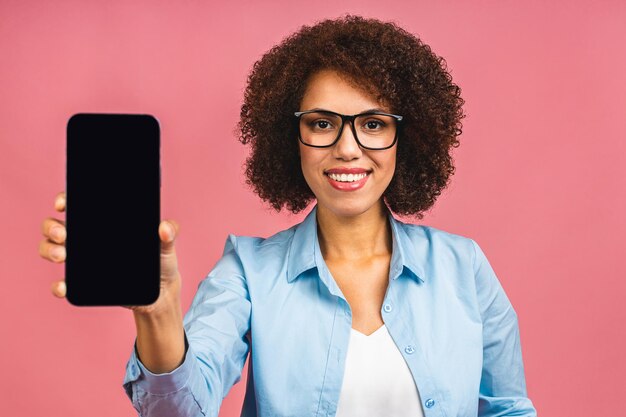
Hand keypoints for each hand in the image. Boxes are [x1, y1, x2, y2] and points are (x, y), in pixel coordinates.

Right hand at [39, 191, 181, 313]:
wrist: (159, 293)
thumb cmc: (160, 261)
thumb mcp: (166, 245)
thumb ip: (169, 234)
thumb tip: (164, 227)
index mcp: (104, 223)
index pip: (77, 205)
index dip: (64, 199)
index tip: (63, 203)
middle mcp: (87, 239)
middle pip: (56, 225)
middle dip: (52, 227)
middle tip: (64, 235)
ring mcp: (82, 261)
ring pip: (52, 249)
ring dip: (49, 250)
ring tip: (63, 256)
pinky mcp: (83, 283)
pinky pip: (63, 283)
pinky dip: (58, 285)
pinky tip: (64, 286)